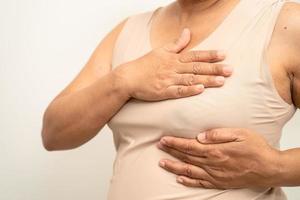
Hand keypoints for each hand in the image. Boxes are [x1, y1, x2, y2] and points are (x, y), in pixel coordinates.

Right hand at [113, 28, 232, 100]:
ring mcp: (168, 80)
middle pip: (196, 68)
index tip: (224, 55)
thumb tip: (188, 32)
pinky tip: (200, 90)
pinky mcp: (163, 92)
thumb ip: (176, 43)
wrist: (128, 77)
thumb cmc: (144, 64)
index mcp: (173, 58)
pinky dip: (189, 90)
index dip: (209, 55)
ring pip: (190, 79)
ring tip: (222, 81)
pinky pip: (178, 91)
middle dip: (214, 68)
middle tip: (230, 70)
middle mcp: (173, 68)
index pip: (195, 55)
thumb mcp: (160, 50)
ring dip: (206, 80)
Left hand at [157, 128, 282, 188]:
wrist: (270, 168)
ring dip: (174, 167)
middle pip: (186, 157)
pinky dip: (188, 181)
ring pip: (189, 171)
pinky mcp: (220, 183)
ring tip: (162, 163)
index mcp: (216, 150)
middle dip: (171, 151)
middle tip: (159, 147)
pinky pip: (200, 183)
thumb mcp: (240, 134)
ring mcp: (215, 175)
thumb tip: (200, 135)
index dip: (175, 143)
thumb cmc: (256, 148)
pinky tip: (180, 179)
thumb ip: (219, 134)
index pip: (189, 146)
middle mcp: (212, 164)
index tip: (164, 139)